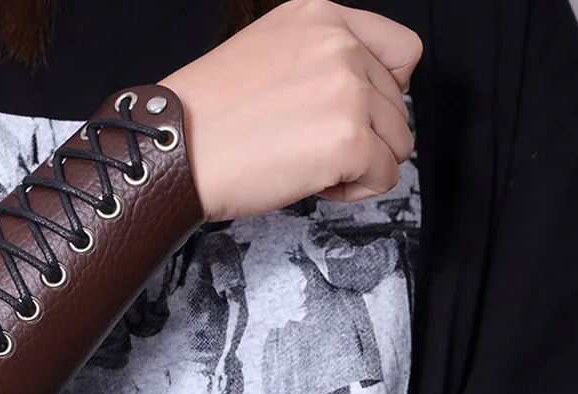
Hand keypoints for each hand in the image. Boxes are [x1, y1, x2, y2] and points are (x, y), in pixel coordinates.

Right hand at [161, 0, 422, 220]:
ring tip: (311, 166)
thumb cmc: (208, 117)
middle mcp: (342, 46)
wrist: (175, 149)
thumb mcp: (269, 52)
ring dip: (362, 165)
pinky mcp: (350, 141)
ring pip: (398, 144)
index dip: (384, 92)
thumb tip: (362, 100)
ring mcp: (350, 93)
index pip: (402, 52)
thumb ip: (320, 61)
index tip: (352, 115)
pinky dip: (354, 191)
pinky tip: (314, 183)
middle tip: (311, 149)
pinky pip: (384, 177)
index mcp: (321, 17)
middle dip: (364, 137)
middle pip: (398, 107)